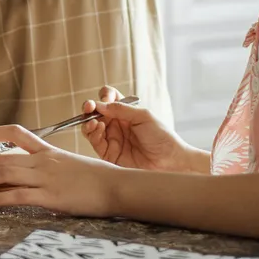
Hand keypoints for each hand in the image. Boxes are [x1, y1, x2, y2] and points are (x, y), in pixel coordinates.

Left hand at [0, 125, 119, 215]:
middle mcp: (43, 161)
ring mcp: (46, 178)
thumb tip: (42, 178)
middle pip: (3, 158)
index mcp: (49, 151)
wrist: (118, 186)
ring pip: (5, 174)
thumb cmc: (101, 178)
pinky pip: (18, 196)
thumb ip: (54, 168)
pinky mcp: (51, 196)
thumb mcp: (73, 163)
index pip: (18, 133)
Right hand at [81, 86, 202, 172]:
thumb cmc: (162, 137)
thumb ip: (121, 109)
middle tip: (89, 107)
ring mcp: (112, 139)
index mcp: (126, 113)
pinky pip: (95, 142)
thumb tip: (99, 104)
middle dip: (89, 108)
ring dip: (88, 122)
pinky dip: (93, 134)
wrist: (170, 161)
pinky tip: (99, 129)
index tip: (106, 98)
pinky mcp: (109, 154)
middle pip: (95, 112)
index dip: (104, 96)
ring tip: (94, 121)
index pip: (108, 99)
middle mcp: (117, 125)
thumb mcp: (143, 116)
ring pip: (91, 127)